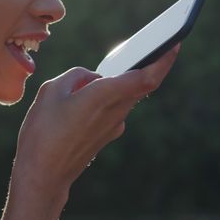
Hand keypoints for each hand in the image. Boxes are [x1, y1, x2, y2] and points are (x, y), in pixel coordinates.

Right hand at [11, 44, 180, 197]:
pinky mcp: (107, 135)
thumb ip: (77, 76)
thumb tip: (93, 79)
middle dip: (153, 64)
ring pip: (126, 96)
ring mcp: (114, 125)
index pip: (146, 77)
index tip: (175, 44)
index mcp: (104, 95)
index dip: (164, 60)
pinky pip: (113, 108)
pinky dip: (108, 97)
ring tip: (116, 68)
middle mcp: (115, 111)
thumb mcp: (51, 90)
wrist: (44, 175)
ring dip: (124, 82)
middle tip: (160, 45)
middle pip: (142, 84)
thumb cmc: (44, 131)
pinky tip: (90, 97)